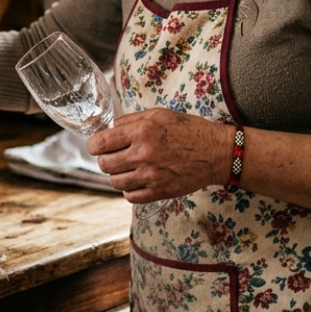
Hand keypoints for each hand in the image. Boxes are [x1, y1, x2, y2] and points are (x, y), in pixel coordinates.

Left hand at [85, 108, 228, 203]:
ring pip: (115, 182)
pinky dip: (129, 190)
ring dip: (117, 175)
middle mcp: (144, 154)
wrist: (216, 152)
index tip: (95, 146)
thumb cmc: (188, 130)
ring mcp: (151, 176)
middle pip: (104, 164)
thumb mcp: (159, 114)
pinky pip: (130, 197)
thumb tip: (109, 129)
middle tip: (113, 156)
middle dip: (105, 160)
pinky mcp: (160, 192)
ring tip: (128, 168)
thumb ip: (130, 120)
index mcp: (142, 131)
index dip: (93, 145)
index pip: (100, 143)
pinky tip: (137, 180)